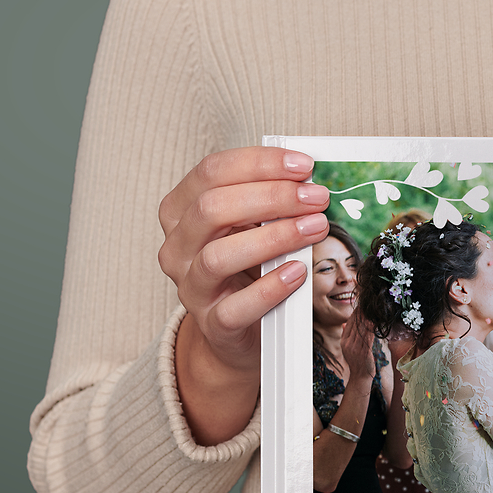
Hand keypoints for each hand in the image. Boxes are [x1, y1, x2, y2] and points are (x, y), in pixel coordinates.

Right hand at [157, 147, 326, 443]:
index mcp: (180, 211)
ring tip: (315, 228)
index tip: (303, 165)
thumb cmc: (245, 267)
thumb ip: (267, 201)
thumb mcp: (249, 226)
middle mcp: (177, 247)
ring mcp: (190, 288)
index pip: (211, 172)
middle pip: (212, 208)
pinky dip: (270, 288)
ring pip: (219, 256)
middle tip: (316, 197)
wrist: (235, 330)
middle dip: (272, 197)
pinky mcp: (212, 324)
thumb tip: (307, 179)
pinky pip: (235, 307)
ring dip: (274, 237)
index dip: (260, 163)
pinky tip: (297, 272)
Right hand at [341, 307, 376, 383]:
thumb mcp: (348, 348)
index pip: (349, 324)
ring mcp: (356, 348)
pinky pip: (368, 337)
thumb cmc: (357, 360)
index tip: (360, 306)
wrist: (360, 375)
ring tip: (371, 310)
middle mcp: (348, 344)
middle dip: (361, 314)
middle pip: (355, 325)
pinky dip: (371, 329)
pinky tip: (374, 322)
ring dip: (366, 319)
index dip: (354, 314)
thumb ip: (346, 335)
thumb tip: (344, 323)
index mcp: (343, 342)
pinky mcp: (364, 352)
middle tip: (366, 305)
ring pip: (361, 330)